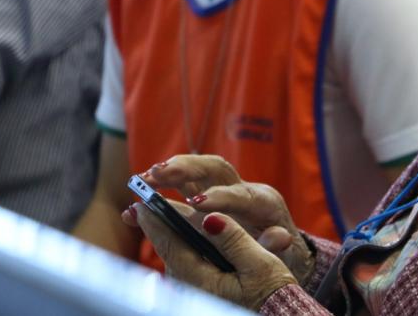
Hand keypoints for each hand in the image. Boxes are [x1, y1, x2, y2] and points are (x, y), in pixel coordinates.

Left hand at [125, 203, 295, 310]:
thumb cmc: (271, 296)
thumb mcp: (260, 266)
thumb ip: (234, 240)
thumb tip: (211, 218)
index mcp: (201, 278)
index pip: (170, 242)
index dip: (155, 220)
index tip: (141, 202)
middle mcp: (190, 286)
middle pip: (169, 247)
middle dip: (158, 224)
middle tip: (142, 202)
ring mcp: (193, 290)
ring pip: (176, 254)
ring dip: (170, 233)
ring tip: (160, 213)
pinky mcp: (200, 292)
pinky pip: (185, 263)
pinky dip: (182, 246)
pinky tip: (183, 236)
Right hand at [140, 156, 314, 285]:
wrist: (276, 242)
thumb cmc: (277, 247)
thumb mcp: (282, 248)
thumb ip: (275, 243)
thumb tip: (281, 238)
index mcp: (261, 200)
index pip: (240, 193)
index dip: (220, 197)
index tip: (198, 204)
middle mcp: (241, 187)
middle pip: (215, 168)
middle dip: (188, 168)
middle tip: (160, 174)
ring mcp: (222, 188)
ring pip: (196, 171)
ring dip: (170, 172)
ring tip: (144, 179)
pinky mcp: (205, 193)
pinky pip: (180, 187)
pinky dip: (159, 192)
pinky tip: (134, 202)